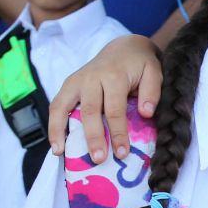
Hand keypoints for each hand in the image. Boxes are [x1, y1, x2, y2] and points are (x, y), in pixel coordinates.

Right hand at [46, 36, 162, 161]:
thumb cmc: (140, 65)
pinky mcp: (68, 85)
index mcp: (113, 76)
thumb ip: (152, 92)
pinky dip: (53, 125)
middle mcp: (91, 78)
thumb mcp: (154, 73)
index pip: (115, 109)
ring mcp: (76, 81)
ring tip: (61, 154)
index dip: (118, 133)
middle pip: (89, 111)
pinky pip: (56, 105)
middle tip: (98, 159)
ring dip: (61, 131)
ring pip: (63, 107)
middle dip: (93, 137)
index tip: (122, 153)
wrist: (125, 47)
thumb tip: (146, 113)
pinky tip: (56, 145)